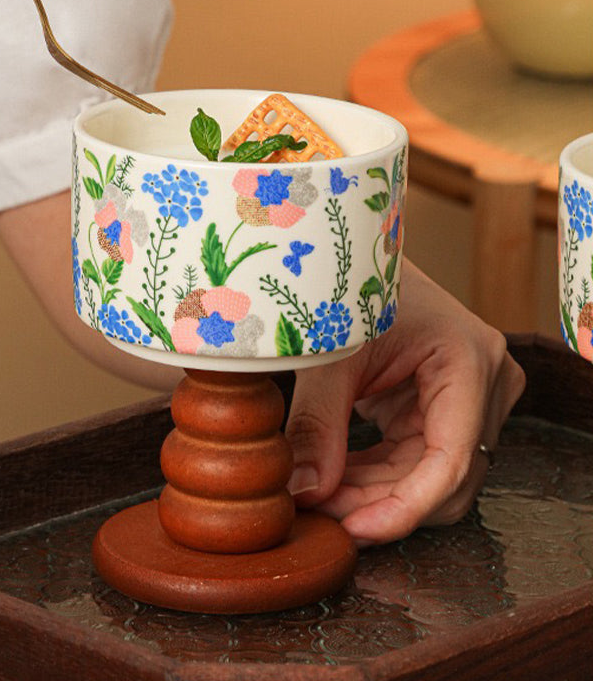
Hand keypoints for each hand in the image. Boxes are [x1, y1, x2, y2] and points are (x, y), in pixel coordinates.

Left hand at [285, 260, 525, 546]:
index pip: (451, 459)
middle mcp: (485, 383)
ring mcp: (471, 396)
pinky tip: (335, 480)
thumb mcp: (331, 356)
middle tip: (318, 512)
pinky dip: (376, 476)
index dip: (403, 507)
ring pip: (430, 477)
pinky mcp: (447, 406)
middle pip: (444, 477)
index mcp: (468, 359)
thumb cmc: (348, 291)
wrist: (357, 260)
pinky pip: (417, 460)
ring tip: (319, 497)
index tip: (353, 529)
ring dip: (375, 494)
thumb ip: (316, 424)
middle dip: (379, 503)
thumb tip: (304, 493)